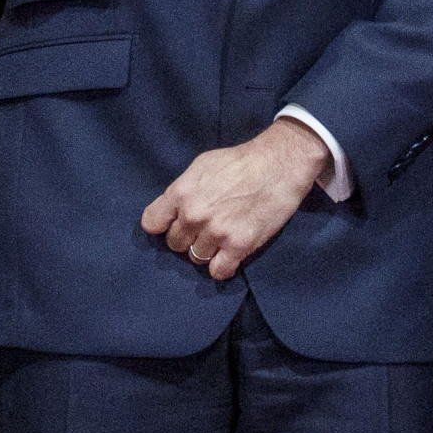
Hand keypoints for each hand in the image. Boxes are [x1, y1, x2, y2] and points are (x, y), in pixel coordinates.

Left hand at [138, 118, 332, 278]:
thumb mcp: (203, 165)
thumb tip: (172, 210)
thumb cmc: (241, 160)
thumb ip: (183, 189)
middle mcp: (194, 215)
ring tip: (223, 236)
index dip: (164, 224)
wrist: (280, 163)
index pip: (152, 223)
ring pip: (196, 258)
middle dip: (188, 237)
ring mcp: (216, 232)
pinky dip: (223, 266)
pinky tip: (231, 254)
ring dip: (208, 250)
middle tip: (206, 227)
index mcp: (182, 192)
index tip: (174, 222)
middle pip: (174, 243)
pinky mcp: (239, 246)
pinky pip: (218, 271)